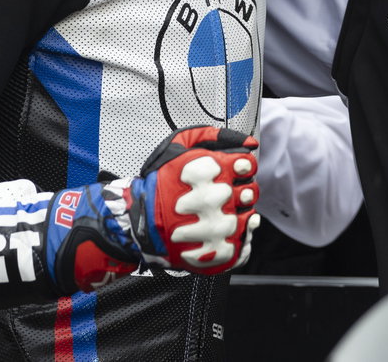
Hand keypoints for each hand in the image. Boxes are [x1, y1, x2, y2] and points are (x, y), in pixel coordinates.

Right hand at [125, 126, 260, 274]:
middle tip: (224, 195)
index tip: (236, 171)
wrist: (138, 222)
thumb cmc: (158, 184)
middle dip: (240, 191)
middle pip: (249, 192)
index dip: (243, 168)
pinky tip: (223, 233)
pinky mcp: (217, 252)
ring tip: (219, 214)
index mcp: (207, 172)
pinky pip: (242, 245)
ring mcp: (217, 228)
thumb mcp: (178, 145)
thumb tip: (247, 143)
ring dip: (238, 214)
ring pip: (247, 218)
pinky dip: (238, 239)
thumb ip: (213, 136)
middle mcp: (214, 199)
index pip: (246, 166)